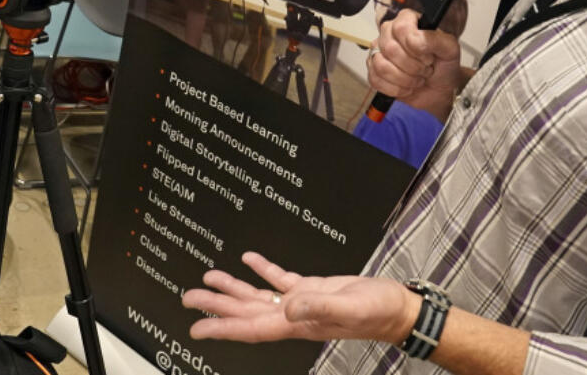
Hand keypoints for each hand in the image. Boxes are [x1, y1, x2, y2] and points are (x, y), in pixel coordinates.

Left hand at [183, 252, 415, 345]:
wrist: (398, 309)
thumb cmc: (378, 312)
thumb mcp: (349, 307)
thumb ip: (318, 307)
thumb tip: (287, 306)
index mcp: (298, 323)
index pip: (251, 328)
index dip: (222, 328)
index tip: (195, 328)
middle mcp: (294, 315)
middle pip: (246, 312)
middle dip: (216, 306)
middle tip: (188, 298)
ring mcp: (302, 303)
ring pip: (258, 297)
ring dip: (233, 288)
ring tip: (208, 279)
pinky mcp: (313, 289)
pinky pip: (280, 280)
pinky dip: (263, 270)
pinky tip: (249, 259)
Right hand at [368, 8, 463, 119]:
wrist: (439, 88)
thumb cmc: (443, 66)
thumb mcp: (449, 50)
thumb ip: (436, 40)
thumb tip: (415, 39)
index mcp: (407, 20)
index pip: (401, 28)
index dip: (416, 47)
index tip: (428, 57)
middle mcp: (389, 32)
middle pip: (390, 48)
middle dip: (413, 67)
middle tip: (425, 69)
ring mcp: (379, 51)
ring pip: (381, 66)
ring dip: (405, 79)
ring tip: (416, 78)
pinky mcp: (373, 70)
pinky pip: (376, 80)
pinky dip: (396, 89)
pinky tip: (406, 86)